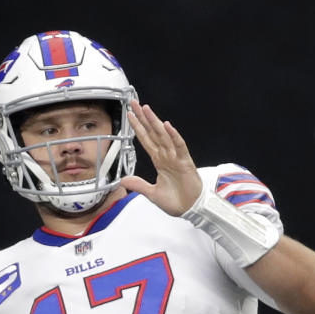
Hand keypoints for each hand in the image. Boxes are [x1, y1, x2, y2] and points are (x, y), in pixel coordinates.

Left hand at [121, 100, 203, 215]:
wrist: (191, 209)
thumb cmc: (176, 201)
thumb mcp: (152, 193)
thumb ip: (138, 185)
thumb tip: (123, 180)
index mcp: (160, 161)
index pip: (146, 140)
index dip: (138, 128)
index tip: (131, 116)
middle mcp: (167, 156)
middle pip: (153, 133)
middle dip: (144, 118)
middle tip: (135, 104)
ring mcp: (176, 158)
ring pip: (164, 136)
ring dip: (155, 122)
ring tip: (147, 109)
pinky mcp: (186, 163)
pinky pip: (180, 147)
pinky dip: (174, 136)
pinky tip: (167, 127)